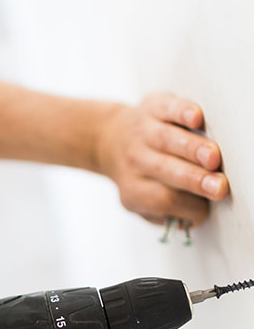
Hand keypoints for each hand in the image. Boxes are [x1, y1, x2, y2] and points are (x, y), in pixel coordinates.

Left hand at [96, 93, 229, 225]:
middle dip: (194, 180)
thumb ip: (162, 214)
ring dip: (192, 149)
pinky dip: (181, 112)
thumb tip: (189, 221)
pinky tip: (195, 119)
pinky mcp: (152, 107)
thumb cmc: (139, 175)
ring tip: (213, 158)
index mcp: (133, 188)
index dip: (188, 207)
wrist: (110, 140)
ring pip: (167, 140)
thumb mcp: (139, 202)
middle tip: (218, 188)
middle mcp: (135, 160)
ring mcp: (143, 132)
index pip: (163, 200)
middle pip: (166, 171)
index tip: (209, 208)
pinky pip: (166, 109)